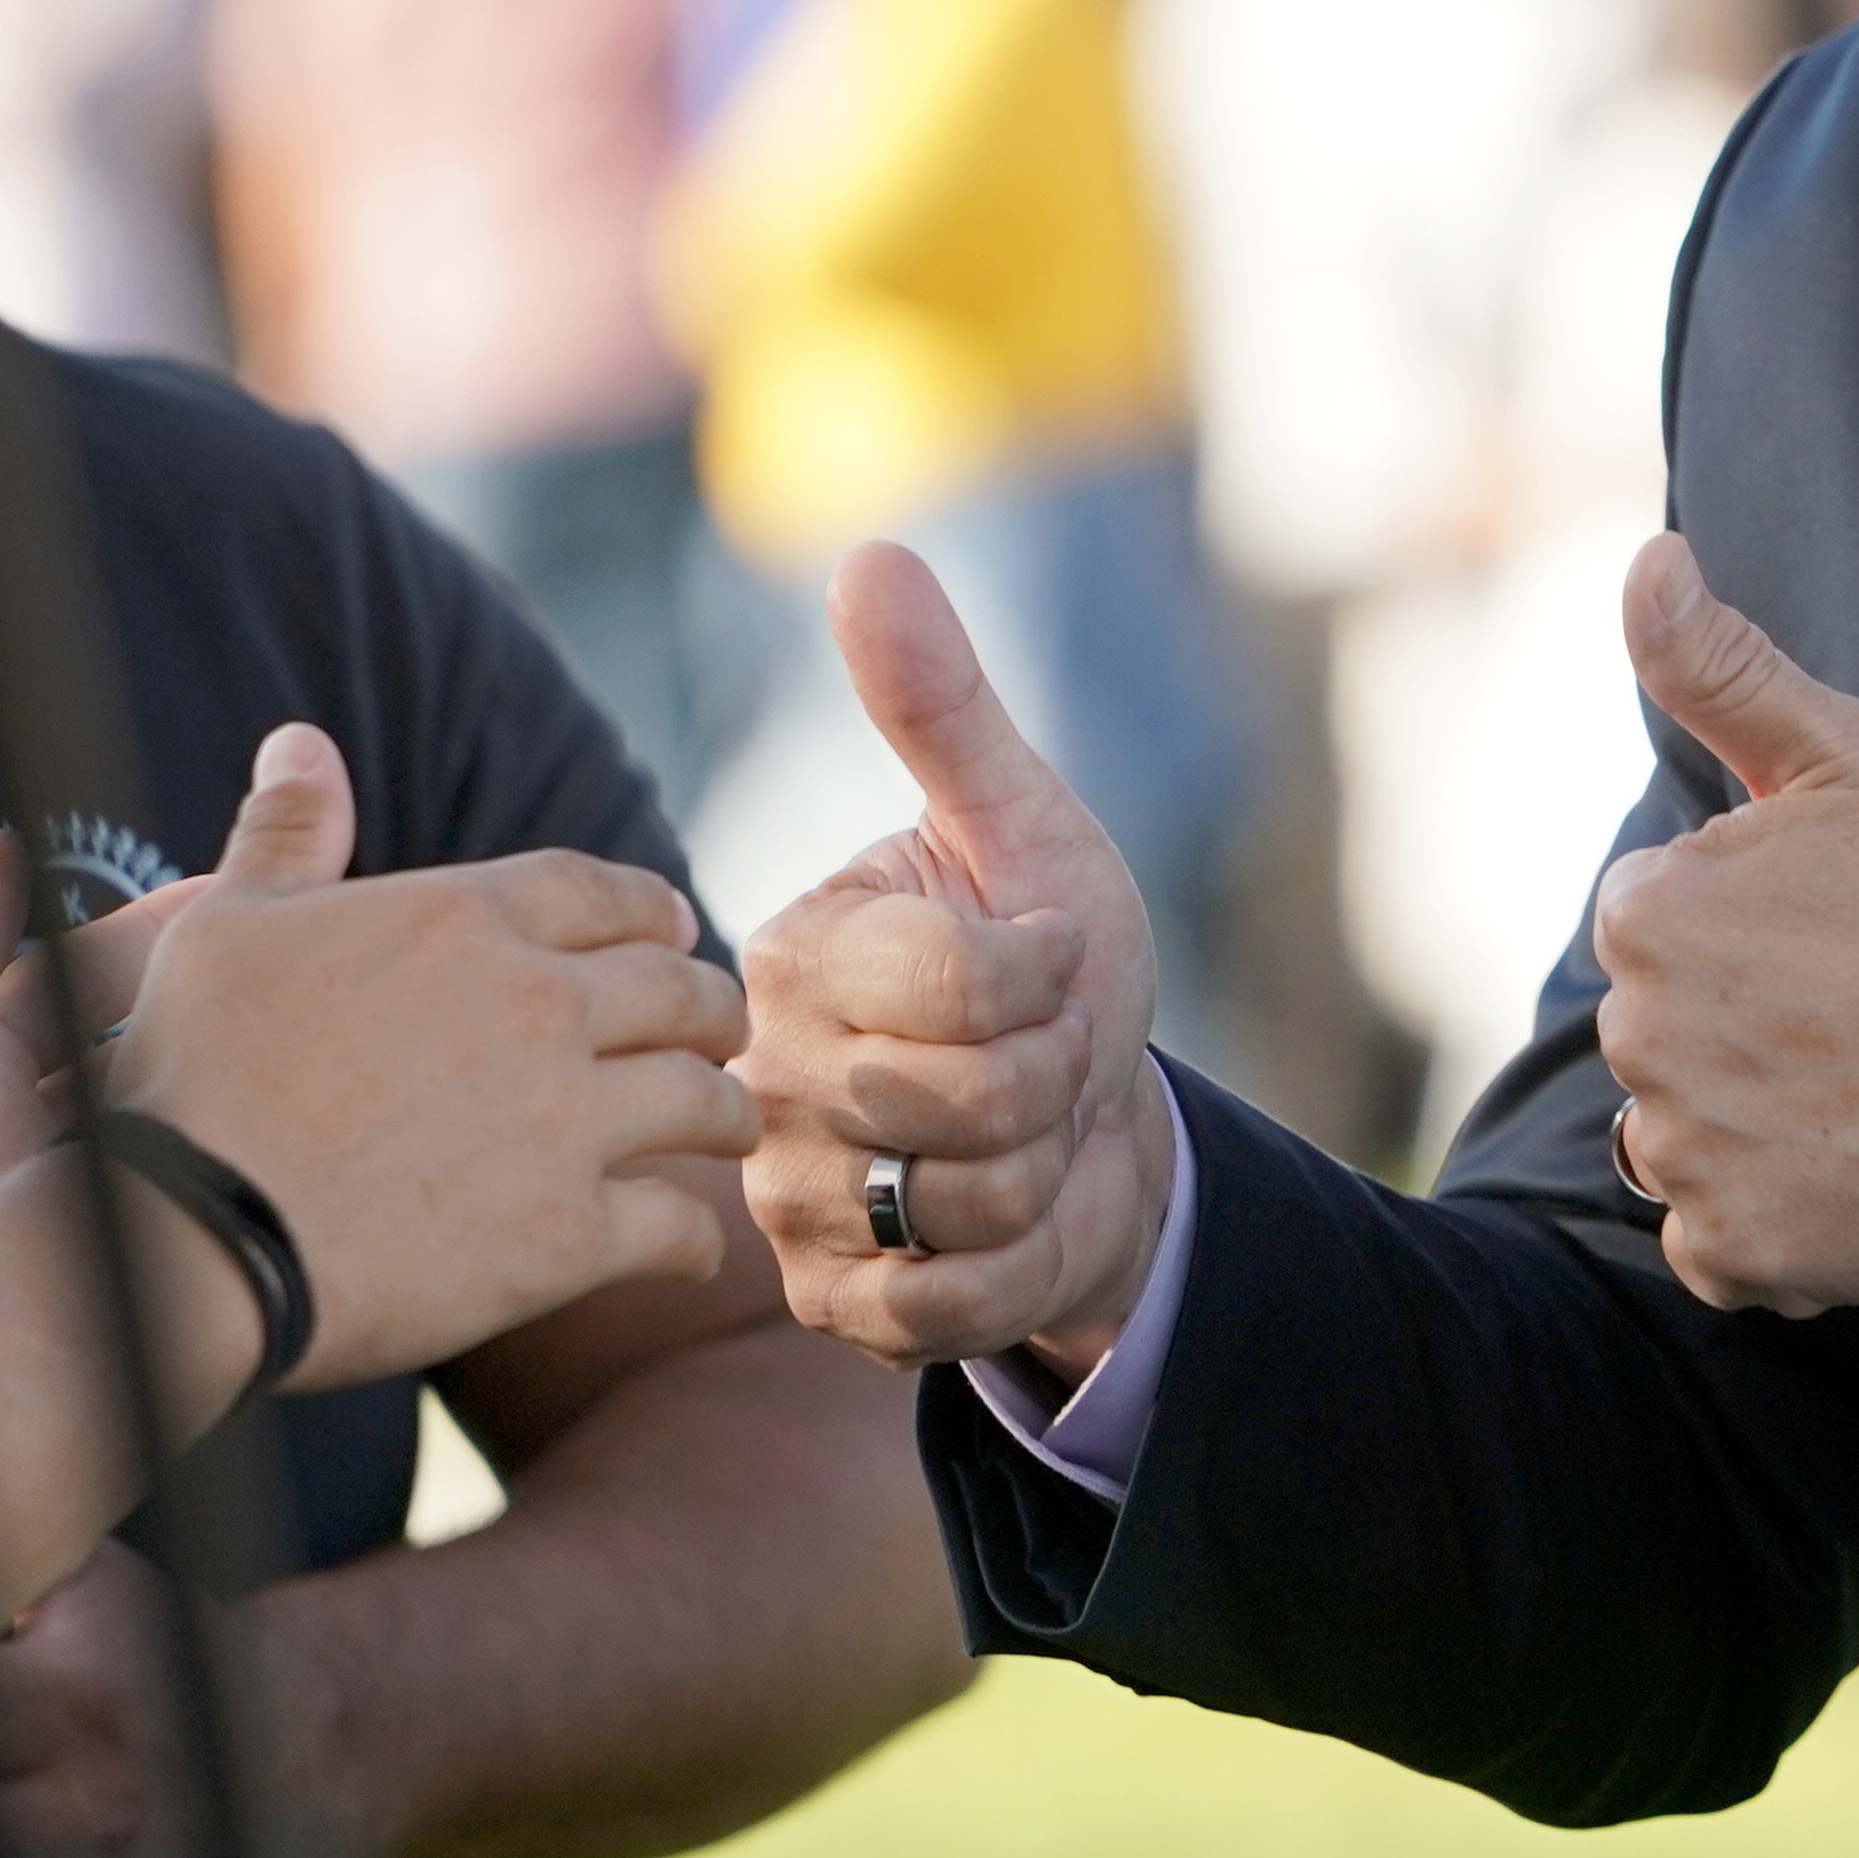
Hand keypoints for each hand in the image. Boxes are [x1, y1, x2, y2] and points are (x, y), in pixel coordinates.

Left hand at [0, 734, 356, 1290]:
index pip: (85, 978)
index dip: (160, 932)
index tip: (242, 890)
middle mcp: (24, 1137)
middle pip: (142, 1043)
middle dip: (216, 1000)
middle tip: (304, 955)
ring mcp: (63, 1212)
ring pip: (167, 1126)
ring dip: (224, 1087)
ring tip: (304, 1047)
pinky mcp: (93, 1286)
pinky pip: (170, 1221)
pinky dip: (217, 1187)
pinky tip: (273, 1159)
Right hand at [108, 834, 748, 1395]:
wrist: (196, 1238)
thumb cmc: (196, 1077)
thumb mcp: (227, 928)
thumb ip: (285, 834)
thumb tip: (302, 742)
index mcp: (467, 919)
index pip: (602, 892)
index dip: (649, 910)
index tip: (673, 930)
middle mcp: (541, 1004)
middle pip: (678, 989)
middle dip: (709, 1007)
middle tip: (717, 1030)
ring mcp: (567, 1120)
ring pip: (703, 1101)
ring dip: (725, 1113)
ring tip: (725, 1129)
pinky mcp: (571, 1233)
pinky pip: (679, 1226)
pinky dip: (695, 1239)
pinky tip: (689, 1250)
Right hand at [736, 543, 1164, 1374]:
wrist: (1096, 1132)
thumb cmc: (1055, 964)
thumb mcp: (1022, 827)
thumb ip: (942, 708)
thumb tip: (869, 553)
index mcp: (794, 949)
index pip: (958, 976)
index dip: (1049, 976)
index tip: (1048, 959)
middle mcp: (762, 1073)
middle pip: (973, 1097)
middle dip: (1055, 1074)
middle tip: (1039, 1054)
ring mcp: (784, 1196)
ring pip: (972, 1201)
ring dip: (1044, 1170)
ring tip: (1021, 1135)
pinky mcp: (828, 1304)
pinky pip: (953, 1303)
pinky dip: (1020, 1263)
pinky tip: (1003, 1220)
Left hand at [1591, 534, 1858, 1314]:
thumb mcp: (1852, 754)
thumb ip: (1722, 664)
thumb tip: (1648, 555)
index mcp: (1650, 909)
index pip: (1658, 920)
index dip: (1754, 925)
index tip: (1847, 936)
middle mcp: (1641, 1037)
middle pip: (1665, 1031)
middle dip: (1743, 1023)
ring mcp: (1691, 1154)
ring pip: (1682, 1136)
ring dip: (1751, 1124)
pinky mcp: (1742, 1252)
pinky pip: (1716, 1245)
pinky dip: (1772, 1223)